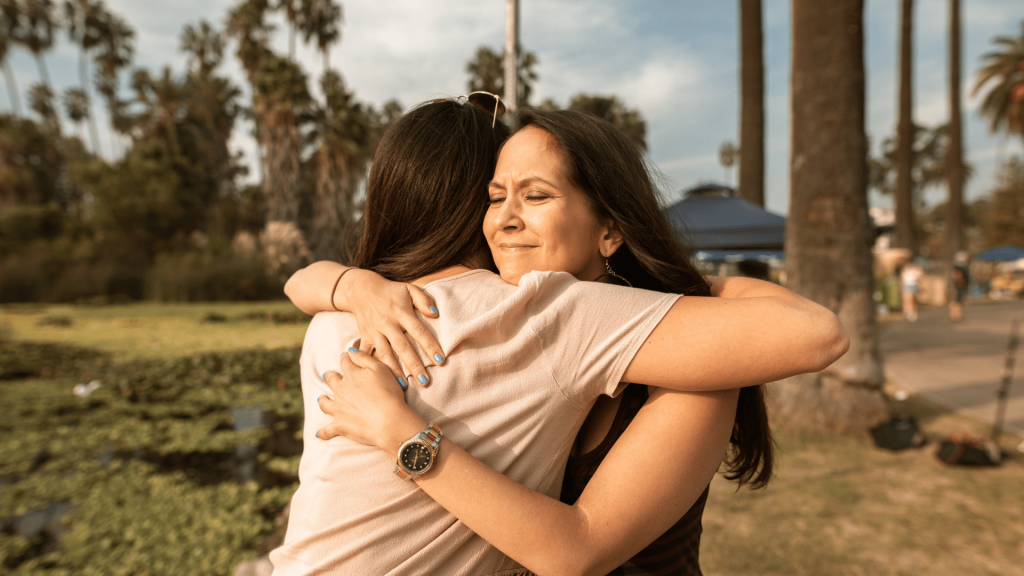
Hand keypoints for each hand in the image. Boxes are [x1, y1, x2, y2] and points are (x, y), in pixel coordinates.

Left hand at [317, 349, 426, 450]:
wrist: (389, 421)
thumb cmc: (388, 393)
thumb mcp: (380, 369)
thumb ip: (363, 358)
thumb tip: (350, 350)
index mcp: (351, 375)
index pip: (345, 362)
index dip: (346, 358)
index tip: (346, 356)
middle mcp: (341, 391)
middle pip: (332, 380)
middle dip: (331, 376)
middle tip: (329, 375)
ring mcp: (338, 409)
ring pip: (325, 403)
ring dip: (323, 400)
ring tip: (321, 399)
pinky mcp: (340, 426)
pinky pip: (327, 431)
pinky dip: (323, 432)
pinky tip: (318, 434)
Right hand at [341, 269, 445, 385]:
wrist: (361, 289)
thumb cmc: (391, 291)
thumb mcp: (409, 289)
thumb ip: (423, 300)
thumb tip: (435, 313)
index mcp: (401, 312)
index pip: (418, 331)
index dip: (430, 346)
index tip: (440, 361)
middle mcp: (387, 323)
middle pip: (402, 347)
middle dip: (414, 365)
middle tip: (425, 381)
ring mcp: (374, 332)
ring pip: (385, 354)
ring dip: (394, 371)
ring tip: (404, 386)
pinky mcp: (364, 337)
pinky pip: (367, 354)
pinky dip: (372, 367)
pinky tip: (379, 379)